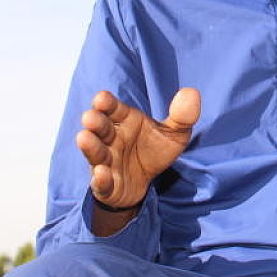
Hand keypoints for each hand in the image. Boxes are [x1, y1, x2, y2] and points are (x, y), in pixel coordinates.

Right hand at [76, 89, 199, 210]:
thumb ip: (183, 116)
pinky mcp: (105, 184)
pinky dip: (100, 179)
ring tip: (84, 137)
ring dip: (90, 146)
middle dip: (95, 121)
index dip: (106, 103)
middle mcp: (110, 138)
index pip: (112, 108)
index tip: (103, 99)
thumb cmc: (154, 150)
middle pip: (99, 127)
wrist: (147, 183)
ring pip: (95, 152)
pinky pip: (100, 182)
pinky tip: (102, 173)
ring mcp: (105, 161)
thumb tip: (191, 92)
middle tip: (91, 117)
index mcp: (124, 121)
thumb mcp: (174, 134)